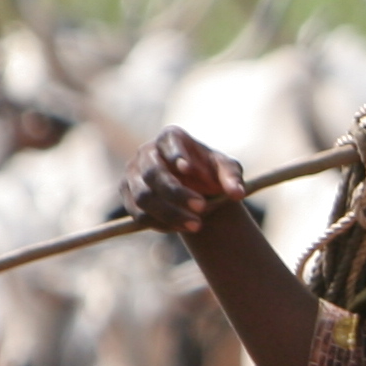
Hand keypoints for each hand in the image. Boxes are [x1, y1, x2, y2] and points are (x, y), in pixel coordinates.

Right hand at [123, 127, 247, 235]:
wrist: (195, 190)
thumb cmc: (210, 173)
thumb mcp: (226, 170)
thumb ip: (232, 177)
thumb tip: (237, 193)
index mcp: (170, 138)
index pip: (168, 141)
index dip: (176, 154)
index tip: (189, 169)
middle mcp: (146, 153)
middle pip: (153, 173)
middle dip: (177, 193)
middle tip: (202, 208)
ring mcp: (133, 175)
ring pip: (144, 197)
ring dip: (170, 213)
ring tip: (197, 225)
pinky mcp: (129, 197)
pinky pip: (140, 214)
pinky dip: (161, 224)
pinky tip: (182, 228)